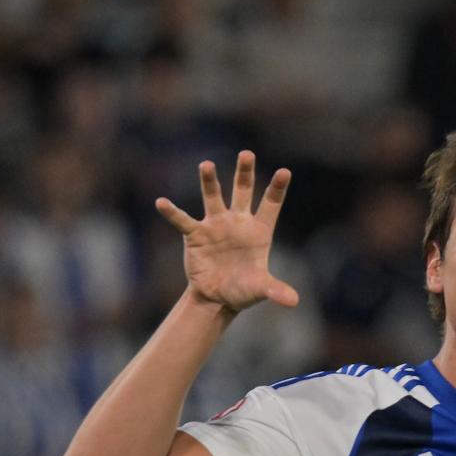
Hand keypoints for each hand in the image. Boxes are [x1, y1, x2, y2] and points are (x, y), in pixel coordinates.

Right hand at [156, 151, 297, 314]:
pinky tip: (162, 203)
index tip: (285, 171)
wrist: (217, 297)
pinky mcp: (195, 235)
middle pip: (243, 191)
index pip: (270, 205)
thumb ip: (275, 290)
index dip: (277, 189)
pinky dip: (172, 212)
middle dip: (244, 173)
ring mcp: (216, 225)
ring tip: (206, 165)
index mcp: (259, 231)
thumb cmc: (243, 290)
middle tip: (247, 153)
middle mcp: (237, 222)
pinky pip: (183, 220)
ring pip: (213, 198)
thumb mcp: (260, 289)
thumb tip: (294, 301)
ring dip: (210, 182)